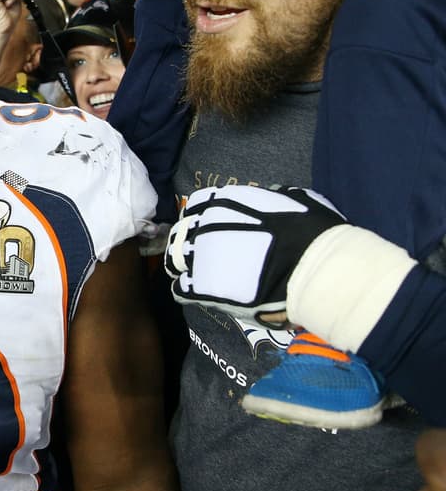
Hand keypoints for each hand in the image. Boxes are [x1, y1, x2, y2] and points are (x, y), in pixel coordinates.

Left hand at [165, 185, 344, 320]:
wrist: (314, 269)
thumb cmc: (310, 233)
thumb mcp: (294, 202)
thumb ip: (274, 199)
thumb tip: (274, 195)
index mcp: (223, 202)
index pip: (197, 207)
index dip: (204, 219)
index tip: (214, 230)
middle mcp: (204, 225)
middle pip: (184, 234)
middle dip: (194, 244)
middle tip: (211, 257)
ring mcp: (199, 256)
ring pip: (176, 260)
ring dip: (189, 267)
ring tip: (205, 277)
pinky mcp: (201, 287)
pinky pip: (182, 289)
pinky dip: (189, 292)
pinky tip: (203, 295)